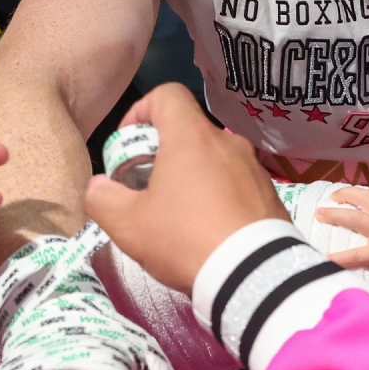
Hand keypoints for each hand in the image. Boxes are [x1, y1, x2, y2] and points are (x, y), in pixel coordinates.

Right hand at [83, 83, 286, 292]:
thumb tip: (98, 186)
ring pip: (215, 159)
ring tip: (181, 216)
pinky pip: (237, 184)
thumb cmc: (185, 238)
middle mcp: (228, 142)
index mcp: (192, 137)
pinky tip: (212, 231)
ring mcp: (254, 167)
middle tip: (150, 189)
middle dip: (165, 153)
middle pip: (190, 131)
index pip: (167, 95)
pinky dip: (221, 197)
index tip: (130, 145)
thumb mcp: (128, 224)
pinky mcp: (270, 193)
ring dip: (194, 177)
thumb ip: (103, 198)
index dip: (141, 110)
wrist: (253, 275)